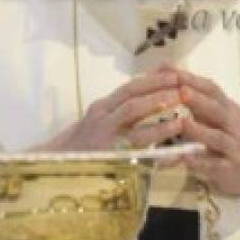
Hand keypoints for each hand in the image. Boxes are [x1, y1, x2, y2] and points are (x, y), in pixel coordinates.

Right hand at [40, 67, 185, 151]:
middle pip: (131, 102)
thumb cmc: (84, 141)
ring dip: (159, 123)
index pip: (129, 88)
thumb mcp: (101, 116)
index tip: (175, 74)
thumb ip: (123, 102)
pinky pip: (137, 159)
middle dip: (159, 94)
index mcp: (102, 107)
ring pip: (133, 129)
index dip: (153, 80)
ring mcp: (104, 143)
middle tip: (183, 89)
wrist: (56, 166)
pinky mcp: (110, 163)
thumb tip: (152, 80)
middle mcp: (101, 121)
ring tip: (181, 119)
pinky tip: (174, 156)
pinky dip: (157, 158)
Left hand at [176, 69, 239, 202]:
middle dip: (199, 100)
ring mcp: (233, 147)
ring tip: (182, 123)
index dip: (194, 80)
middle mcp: (232, 124)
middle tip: (181, 91)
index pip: (212, 90)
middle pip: (217, 110)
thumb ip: (196, 100)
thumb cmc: (230, 134)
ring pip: (218, 137)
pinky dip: (200, 162)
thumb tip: (168, 73)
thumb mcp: (218, 114)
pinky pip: (215, 165)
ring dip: (199, 130)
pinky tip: (186, 158)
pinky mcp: (229, 169)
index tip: (173, 72)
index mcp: (226, 108)